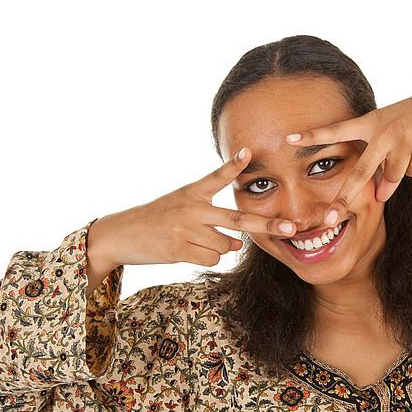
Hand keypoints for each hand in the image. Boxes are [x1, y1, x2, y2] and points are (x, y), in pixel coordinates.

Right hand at [87, 147, 297, 268]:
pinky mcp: (179, 250)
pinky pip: (212, 259)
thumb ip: (212, 220)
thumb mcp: (181, 207)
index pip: (217, 177)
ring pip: (226, 245)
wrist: (121, 235)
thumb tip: (238, 243)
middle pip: (237, 219)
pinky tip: (186, 250)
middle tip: (290, 228)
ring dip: (219, 247)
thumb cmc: (157, 220)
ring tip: (193, 240)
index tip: (248, 152)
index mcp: (192, 192)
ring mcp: (186, 230)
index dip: (233, 165)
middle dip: (266, 224)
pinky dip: (206, 258)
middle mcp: (191, 209)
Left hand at [284, 75, 411, 226]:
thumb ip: (381, 161)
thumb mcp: (395, 130)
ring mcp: (401, 141)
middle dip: (344, 198)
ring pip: (393, 177)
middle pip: (360, 172)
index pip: (336, 131)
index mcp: (371, 121)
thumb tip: (380, 195)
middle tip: (329, 218)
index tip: (288, 139)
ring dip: (401, 171)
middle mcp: (382, 131)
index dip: (313, 136)